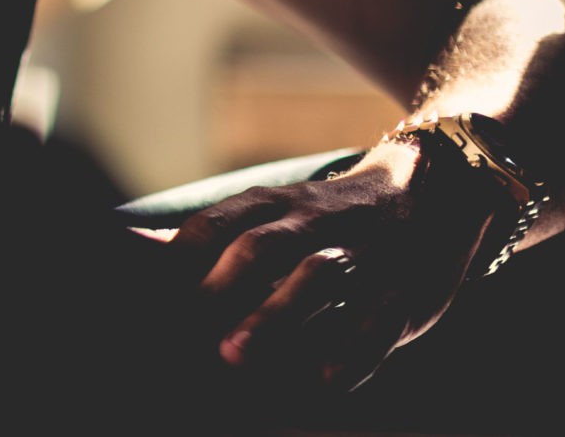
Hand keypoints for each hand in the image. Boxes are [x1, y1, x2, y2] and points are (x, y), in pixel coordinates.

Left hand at [169, 140, 497, 394]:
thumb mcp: (271, 212)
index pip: (216, 224)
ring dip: (272, 316)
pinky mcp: (404, 289)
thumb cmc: (327, 216)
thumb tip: (129, 243)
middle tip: (177, 327)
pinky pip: (376, 320)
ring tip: (232, 354)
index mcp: (276, 205)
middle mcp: (315, 223)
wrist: (435, 185)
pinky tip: (323, 379)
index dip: (178, 258)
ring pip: (316, 278)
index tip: (141, 293)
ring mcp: (362, 254)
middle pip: (259, 247)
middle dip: (217, 286)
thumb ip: (209, 234)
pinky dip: (350, 349)